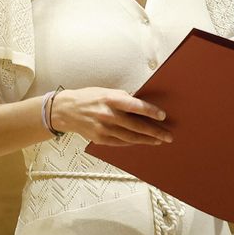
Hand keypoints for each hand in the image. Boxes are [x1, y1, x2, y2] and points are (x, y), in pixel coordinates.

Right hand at [51, 87, 170, 145]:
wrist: (65, 110)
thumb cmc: (89, 98)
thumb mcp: (107, 91)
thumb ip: (124, 98)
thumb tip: (142, 106)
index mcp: (111, 99)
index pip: (136, 106)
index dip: (151, 112)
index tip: (162, 116)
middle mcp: (108, 115)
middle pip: (136, 125)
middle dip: (154, 131)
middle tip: (168, 135)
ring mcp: (103, 128)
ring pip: (130, 137)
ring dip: (146, 140)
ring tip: (159, 141)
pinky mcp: (99, 138)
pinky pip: (120, 142)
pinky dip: (132, 142)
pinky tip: (141, 142)